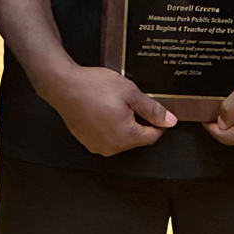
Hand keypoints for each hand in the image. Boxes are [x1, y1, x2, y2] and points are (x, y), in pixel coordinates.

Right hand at [42, 65, 176, 156]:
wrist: (64, 86)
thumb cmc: (94, 88)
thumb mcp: (130, 93)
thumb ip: (152, 109)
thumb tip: (170, 121)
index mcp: (126, 137)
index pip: (152, 136)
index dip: (157, 122)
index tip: (154, 109)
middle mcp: (112, 147)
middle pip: (136, 138)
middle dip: (138, 121)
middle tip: (130, 101)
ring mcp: (97, 146)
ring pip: (121, 137)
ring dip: (123, 123)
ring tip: (114, 103)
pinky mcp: (86, 141)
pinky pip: (106, 136)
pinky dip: (108, 125)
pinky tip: (103, 109)